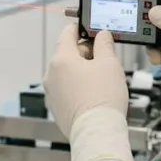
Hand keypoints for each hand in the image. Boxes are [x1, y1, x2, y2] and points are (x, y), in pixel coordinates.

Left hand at [44, 24, 134, 160]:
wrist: (97, 132)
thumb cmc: (103, 99)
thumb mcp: (110, 64)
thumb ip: (104, 44)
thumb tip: (102, 35)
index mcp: (61, 60)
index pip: (67, 34)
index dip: (81, 28)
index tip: (90, 28)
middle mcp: (51, 75)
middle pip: (68, 54)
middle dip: (86, 53)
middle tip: (104, 57)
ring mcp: (52, 93)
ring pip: (68, 73)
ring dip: (83, 71)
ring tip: (102, 79)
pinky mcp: (57, 107)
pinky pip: (68, 89)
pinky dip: (79, 87)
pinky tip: (95, 94)